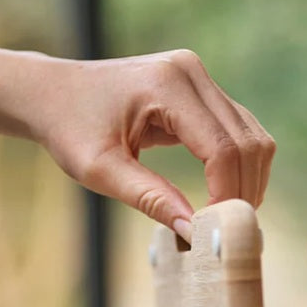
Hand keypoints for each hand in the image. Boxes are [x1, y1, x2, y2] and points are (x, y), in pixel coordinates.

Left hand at [25, 50, 275, 239]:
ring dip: (248, 180)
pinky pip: (238, 131)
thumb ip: (150, 199)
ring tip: (224, 219)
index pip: (221, 148)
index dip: (225, 194)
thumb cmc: (69, 131)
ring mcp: (199, 78)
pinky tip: (222, 197)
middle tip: (224, 233)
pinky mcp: (200, 91)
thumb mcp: (101, 172)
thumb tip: (194, 233)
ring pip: (252, 136)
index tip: (212, 232)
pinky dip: (239, 167)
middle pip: (247, 142)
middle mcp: (191, 73)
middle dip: (242, 192)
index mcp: (167, 86)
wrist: (54, 95)